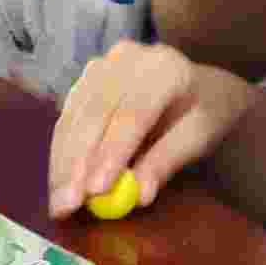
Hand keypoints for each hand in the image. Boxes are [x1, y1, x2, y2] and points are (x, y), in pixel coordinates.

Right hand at [49, 43, 254, 220]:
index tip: (96, 191)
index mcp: (165, 67)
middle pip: (95, 114)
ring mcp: (102, 65)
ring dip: (63, 164)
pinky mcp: (85, 79)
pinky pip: (68, 119)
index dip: (112, 153)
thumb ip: (168, 161)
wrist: (199, 85)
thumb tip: (139, 195)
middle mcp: (127, 58)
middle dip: (77, 164)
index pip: (133, 113)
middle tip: (67, 206)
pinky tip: (59, 184)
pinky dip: (62, 154)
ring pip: (74, 117)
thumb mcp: (200, 137)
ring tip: (60, 205)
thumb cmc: (206, 112)